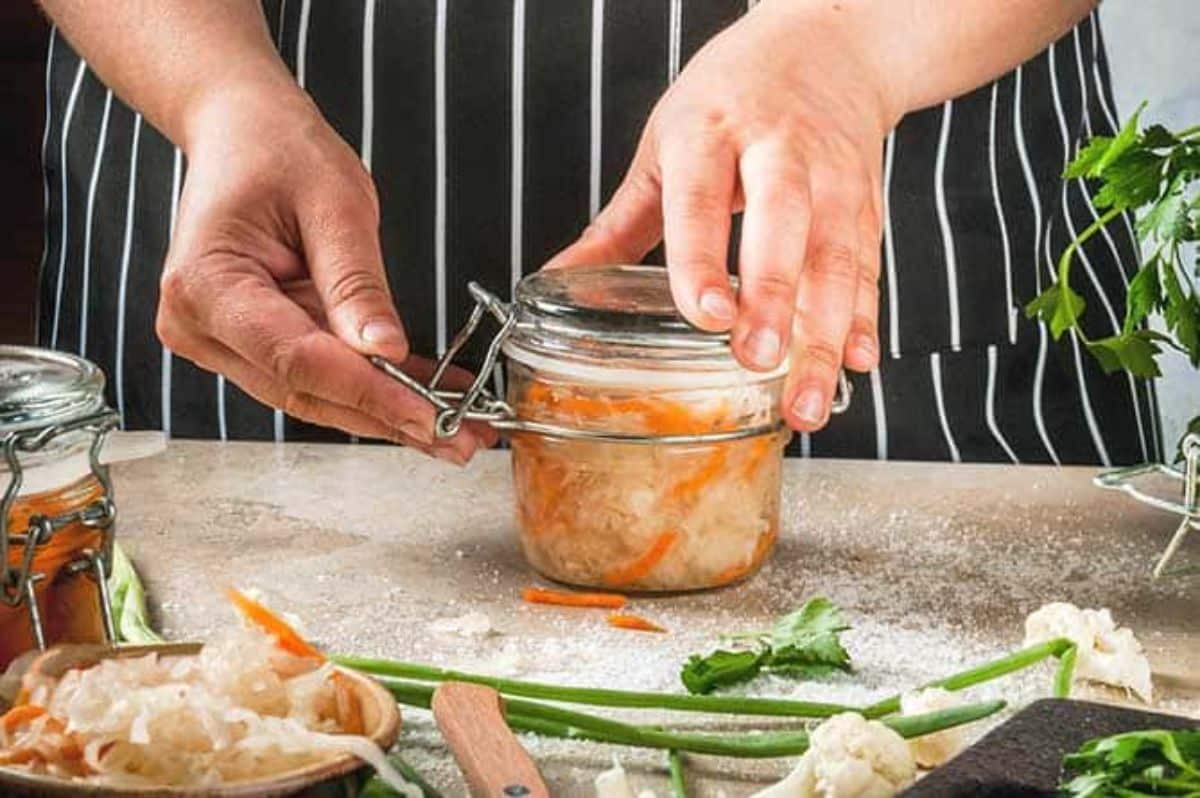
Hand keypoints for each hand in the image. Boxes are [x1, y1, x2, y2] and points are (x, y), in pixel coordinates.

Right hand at [157, 85, 493, 461]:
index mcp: (206, 284)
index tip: (429, 415)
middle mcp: (200, 325)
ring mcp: (222, 341)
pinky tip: (430, 400)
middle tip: (460, 439)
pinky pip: (320, 375)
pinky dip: (376, 389)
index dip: (368, 393)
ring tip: (458, 428)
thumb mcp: (335, 204)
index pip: (296, 358)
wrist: (244, 135)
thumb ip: (356, 283)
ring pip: (315, 394)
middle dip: (389, 417)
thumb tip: (385, 351)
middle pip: (305, 390)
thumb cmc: (279, 153)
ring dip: (388, 412)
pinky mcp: (251, 345)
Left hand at [547, 0, 901, 431]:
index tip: (704, 315)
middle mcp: (778, 150)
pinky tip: (856, 364)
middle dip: (773, 296)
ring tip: (806, 399)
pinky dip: (866, 318)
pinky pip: (869, 264)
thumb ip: (618, 223)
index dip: (702, 259)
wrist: (827, 44)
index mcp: (711, 132)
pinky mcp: (866, 201)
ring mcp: (831, 176)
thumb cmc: (731, 98)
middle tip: (756, 360)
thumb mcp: (665, 144)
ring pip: (834, 258)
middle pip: (782, 224)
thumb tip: (559, 279)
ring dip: (824, 333)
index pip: (700, 198)